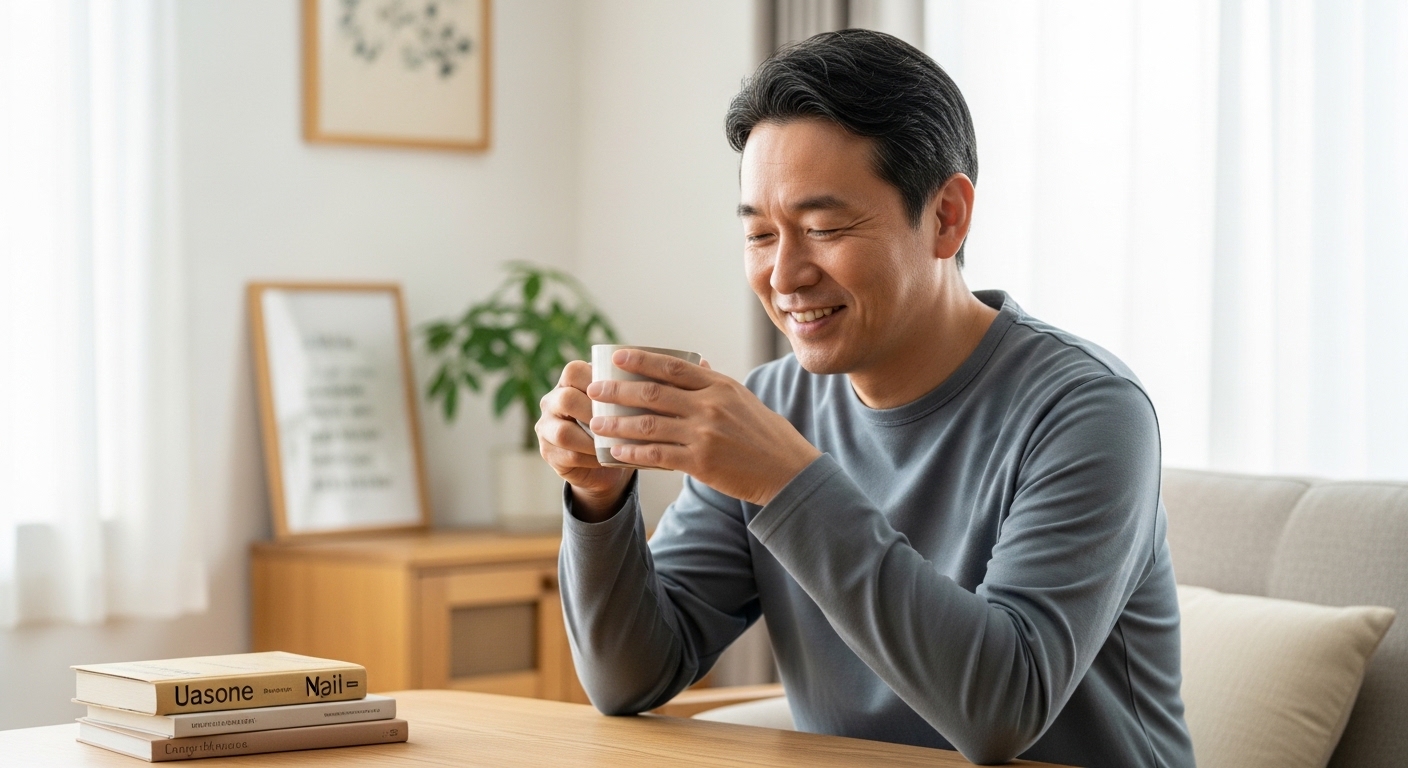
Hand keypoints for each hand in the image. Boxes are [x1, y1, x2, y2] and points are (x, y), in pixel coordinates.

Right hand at [536, 360, 633, 521]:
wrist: (607, 462)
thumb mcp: (624, 404)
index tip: (623, 393)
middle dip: (595, 412)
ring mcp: (546, 427)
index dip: (597, 381)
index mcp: (569, 382)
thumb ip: (632, 389)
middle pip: (566, 399)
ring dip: (593, 440)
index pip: (574, 371)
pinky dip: (592, 458)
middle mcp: (552, 401)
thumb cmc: (620, 425)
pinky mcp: (548, 452)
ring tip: (614, 444)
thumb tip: (663, 376)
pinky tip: (608, 458)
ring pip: (563, 432)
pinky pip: (569, 455)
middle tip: (620, 422)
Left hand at [587, 349, 821, 506]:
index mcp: (719, 386)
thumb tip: (697, 363)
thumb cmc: (765, 434)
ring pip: (649, 424)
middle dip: (618, 390)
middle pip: (653, 393)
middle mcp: (710, 406)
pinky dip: (633, 452)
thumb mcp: (743, 399)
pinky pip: (657, 455)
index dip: (641, 360)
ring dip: (618, 423)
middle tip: (594, 389)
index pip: (673, 367)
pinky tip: (616, 451)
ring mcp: (704, 434)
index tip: (617, 356)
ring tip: (596, 422)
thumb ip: (715, 382)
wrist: (787, 471)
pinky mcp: (700, 462)